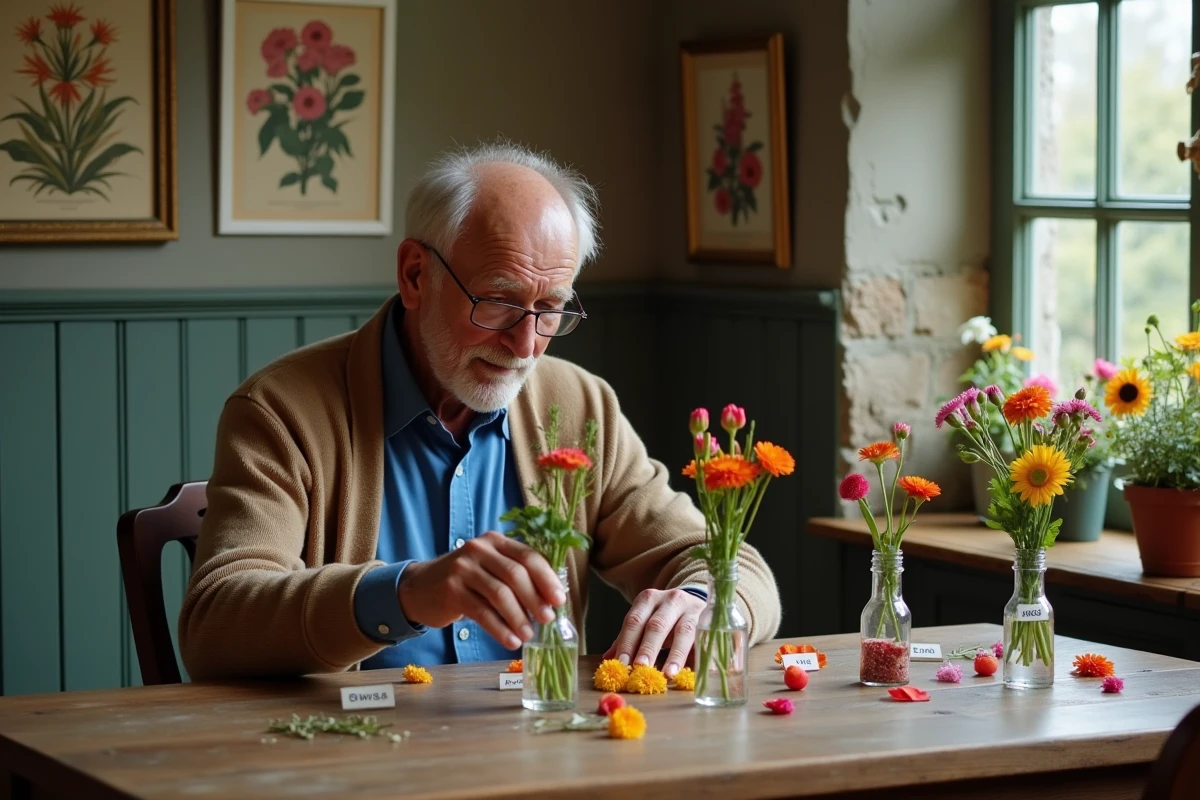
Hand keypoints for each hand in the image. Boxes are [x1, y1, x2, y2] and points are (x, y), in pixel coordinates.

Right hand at [398, 532, 564, 649]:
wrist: (420, 588)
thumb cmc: (466, 582)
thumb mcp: (490, 569)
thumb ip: (516, 577)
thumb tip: (550, 601)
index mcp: (495, 541)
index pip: (528, 556)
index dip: (546, 578)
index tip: (559, 599)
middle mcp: (479, 549)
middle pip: (515, 574)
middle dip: (535, 599)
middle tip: (547, 619)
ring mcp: (462, 569)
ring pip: (499, 594)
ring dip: (518, 617)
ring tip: (529, 635)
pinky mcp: (451, 591)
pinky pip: (481, 612)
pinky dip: (499, 629)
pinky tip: (510, 641)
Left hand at [602, 588, 704, 678]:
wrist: (698, 599)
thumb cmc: (665, 616)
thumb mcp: (645, 619)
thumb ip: (628, 637)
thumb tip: (608, 658)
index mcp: (649, 599)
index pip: (635, 620)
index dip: (627, 642)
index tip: (622, 664)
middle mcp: (672, 600)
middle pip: (658, 624)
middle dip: (648, 647)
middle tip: (641, 668)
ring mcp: (693, 609)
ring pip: (685, 631)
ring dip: (676, 654)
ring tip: (668, 674)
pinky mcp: (712, 621)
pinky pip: (708, 639)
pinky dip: (706, 655)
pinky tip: (704, 672)